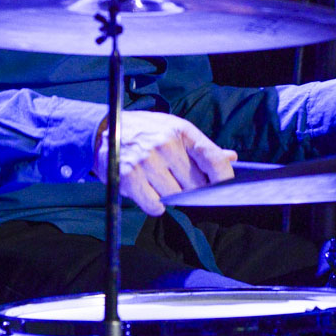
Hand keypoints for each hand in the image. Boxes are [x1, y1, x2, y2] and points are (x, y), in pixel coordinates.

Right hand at [93, 110, 236, 215]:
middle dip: (191, 189)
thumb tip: (231, 158)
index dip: (224, 177)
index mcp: (181, 131)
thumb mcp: (174, 130)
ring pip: (175, 197)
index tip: (227, 189)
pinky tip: (147, 190)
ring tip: (157, 180)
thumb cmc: (146, 131)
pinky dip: (154, 204)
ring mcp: (147, 160)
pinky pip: (155, 206)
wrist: (104, 129)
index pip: (213, 158)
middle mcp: (166, 144)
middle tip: (178, 180)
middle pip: (196, 184)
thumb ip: (202, 148)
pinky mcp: (130, 177)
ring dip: (170, 196)